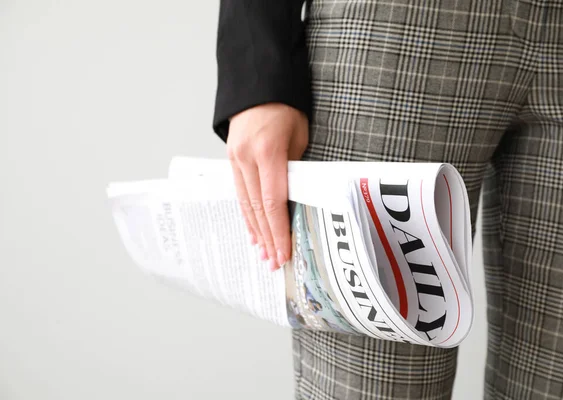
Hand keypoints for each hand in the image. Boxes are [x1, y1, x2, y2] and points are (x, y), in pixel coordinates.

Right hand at [227, 103, 308, 270]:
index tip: (284, 252)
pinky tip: (252, 230)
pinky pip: (240, 192)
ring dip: (255, 231)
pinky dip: (247, 214)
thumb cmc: (286, 107)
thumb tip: (294, 199)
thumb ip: (295, 169)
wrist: (258, 84)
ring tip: (263, 253)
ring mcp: (235, 159)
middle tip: (275, 262)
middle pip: (258, 208)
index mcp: (267, 152)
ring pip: (246, 203)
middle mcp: (246, 159)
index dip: (279, 230)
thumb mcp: (300, 136)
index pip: (273, 201)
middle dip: (267, 238)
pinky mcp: (231, 159)